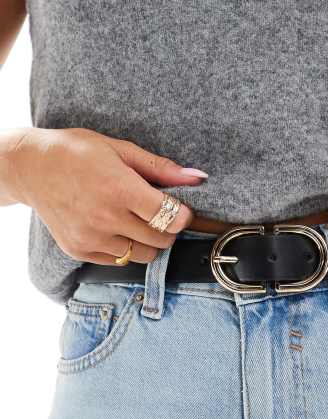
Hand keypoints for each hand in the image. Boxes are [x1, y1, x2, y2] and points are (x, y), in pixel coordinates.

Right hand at [9, 127, 208, 263]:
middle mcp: (105, 217)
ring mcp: (91, 238)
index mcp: (119, 189)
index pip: (169, 217)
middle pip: (161, 240)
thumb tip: (198, 177)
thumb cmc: (77, 153)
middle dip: (168, 229)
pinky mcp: (80, 251)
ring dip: (148, 241)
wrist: (31, 168)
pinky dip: (125, 249)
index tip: (181, 210)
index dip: (183, 216)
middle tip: (159, 214)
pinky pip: (120, 261)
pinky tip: (115, 228)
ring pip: (143, 255)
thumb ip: (160, 168)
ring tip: (136, 221)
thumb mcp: (119, 149)